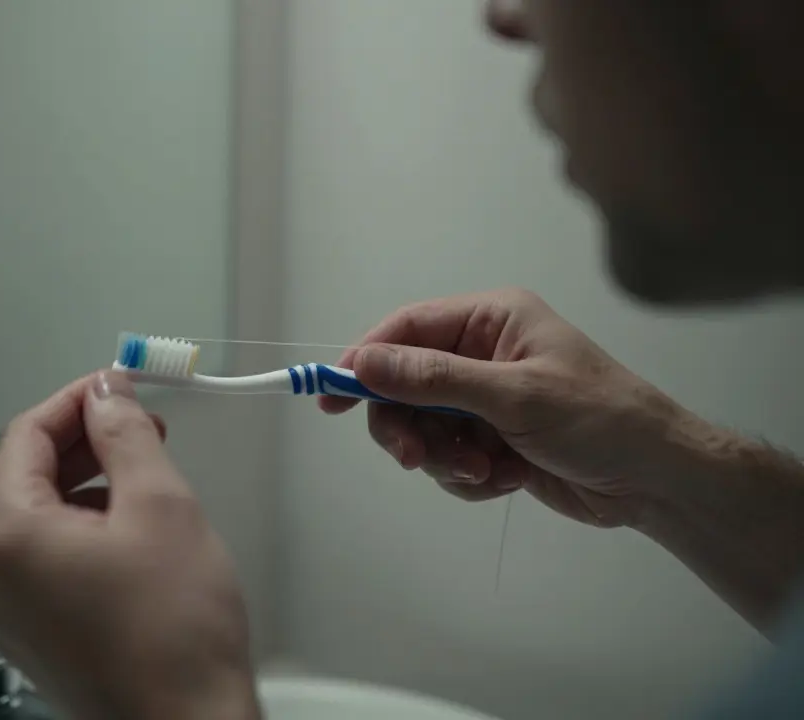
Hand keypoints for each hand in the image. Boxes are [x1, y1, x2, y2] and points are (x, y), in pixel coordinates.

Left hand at [0, 371, 260, 719]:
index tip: (119, 384)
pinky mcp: (38, 641)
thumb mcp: (159, 503)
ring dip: (89, 487)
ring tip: (147, 476)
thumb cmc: (176, 625)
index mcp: (6, 534)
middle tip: (143, 425)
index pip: (27, 437)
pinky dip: (85, 534)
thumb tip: (106, 391)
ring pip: (42, 523)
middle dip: (86, 443)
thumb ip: (125, 434)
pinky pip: (50, 565)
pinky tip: (133, 531)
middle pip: (28, 479)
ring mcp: (11, 615)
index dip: (77, 400)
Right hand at [320, 287, 703, 528]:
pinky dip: (469, 476)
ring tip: (485, 471)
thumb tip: (364, 362)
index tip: (333, 397)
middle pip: (405, 386)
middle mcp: (484, 354)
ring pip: (424, 428)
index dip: (366, 360)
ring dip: (446, 458)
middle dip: (409, 426)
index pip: (408, 330)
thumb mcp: (513, 396)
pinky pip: (449, 459)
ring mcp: (487, 400)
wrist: (657, 481)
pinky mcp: (493, 441)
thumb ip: (433, 378)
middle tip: (415, 458)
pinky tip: (506, 478)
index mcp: (492, 321)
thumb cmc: (597, 419)